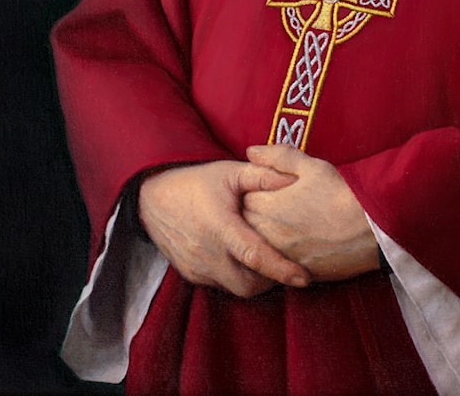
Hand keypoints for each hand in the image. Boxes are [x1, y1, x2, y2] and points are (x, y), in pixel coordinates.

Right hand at [138, 160, 310, 297]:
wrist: (154, 196)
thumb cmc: (198, 181)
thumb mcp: (231, 172)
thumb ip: (264, 175)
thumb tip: (295, 179)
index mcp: (220, 226)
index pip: (255, 256)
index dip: (281, 269)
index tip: (304, 278)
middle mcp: (207, 253)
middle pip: (249, 284)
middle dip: (271, 280)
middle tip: (286, 263)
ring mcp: (197, 267)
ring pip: (235, 288)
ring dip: (254, 280)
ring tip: (267, 260)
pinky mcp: (191, 275)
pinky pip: (220, 285)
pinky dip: (236, 277)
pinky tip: (244, 260)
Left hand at [242, 145, 378, 281]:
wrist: (371, 230)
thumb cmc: (341, 194)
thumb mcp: (312, 166)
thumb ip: (278, 157)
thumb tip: (250, 151)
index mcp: (268, 205)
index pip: (242, 198)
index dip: (254, 190)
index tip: (267, 188)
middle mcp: (268, 234)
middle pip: (246, 224)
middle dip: (255, 214)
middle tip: (276, 206)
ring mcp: (279, 256)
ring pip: (258, 246)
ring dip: (265, 235)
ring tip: (287, 225)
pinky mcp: (294, 272)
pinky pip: (275, 264)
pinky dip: (279, 254)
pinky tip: (297, 243)